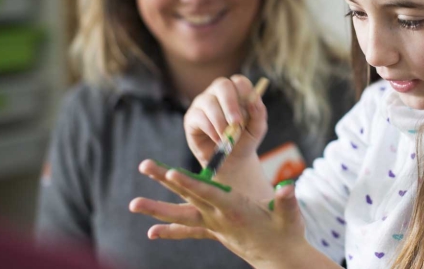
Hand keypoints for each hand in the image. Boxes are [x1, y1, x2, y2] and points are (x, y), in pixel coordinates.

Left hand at [130, 160, 309, 266]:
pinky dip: (170, 230)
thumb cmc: (288, 234)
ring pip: (181, 213)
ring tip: (133, 203)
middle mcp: (218, 218)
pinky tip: (152, 232)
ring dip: (157, 207)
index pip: (207, 193)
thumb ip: (287, 202)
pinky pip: (189, 230)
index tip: (170, 172)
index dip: (189, 182)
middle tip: (144, 164)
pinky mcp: (215, 232)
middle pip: (187, 195)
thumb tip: (288, 188)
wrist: (281, 260)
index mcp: (234, 210)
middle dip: (164, 180)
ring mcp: (214, 226)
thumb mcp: (290, 216)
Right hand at [185, 75, 267, 167]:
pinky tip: (218, 139)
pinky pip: (199, 116)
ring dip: (221, 121)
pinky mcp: (191, 117)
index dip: (245, 91)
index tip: (250, 105)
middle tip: (236, 122)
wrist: (231, 160)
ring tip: (227, 136)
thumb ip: (259, 113)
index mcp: (236, 92)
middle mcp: (218, 93)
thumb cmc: (245, 140)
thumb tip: (254, 100)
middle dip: (230, 104)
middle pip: (222, 85)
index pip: (239, 81)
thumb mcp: (257, 129)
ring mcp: (202, 103)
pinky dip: (211, 129)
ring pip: (209, 102)